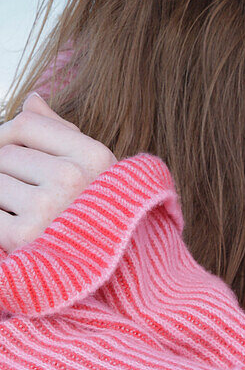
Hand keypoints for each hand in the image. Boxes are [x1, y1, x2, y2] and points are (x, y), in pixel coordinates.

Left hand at [0, 93, 116, 252]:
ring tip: (22, 210)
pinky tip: (15, 227)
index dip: (6, 133)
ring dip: (0, 194)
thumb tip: (31, 99)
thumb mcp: (90, 167)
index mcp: (92, 156)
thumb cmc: (94, 211)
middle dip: (5, 169)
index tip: (7, 148)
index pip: (26, 124)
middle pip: (5, 153)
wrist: (108, 270)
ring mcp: (48, 207)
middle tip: (23, 190)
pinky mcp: (24, 236)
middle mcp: (72, 178)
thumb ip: (59, 131)